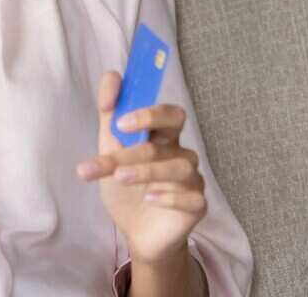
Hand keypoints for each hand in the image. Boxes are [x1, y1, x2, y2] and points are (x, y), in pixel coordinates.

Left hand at [76, 70, 206, 263]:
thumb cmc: (125, 188)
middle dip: (147, 128)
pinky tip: (148, 198)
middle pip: (176, 128)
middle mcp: (180, 153)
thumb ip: (110, 116)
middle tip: (119, 136)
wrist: (136, 232)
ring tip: (120, 177)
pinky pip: (190, 196)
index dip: (147, 111)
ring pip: (176, 166)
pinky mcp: (197, 205)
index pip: (167, 112)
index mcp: (162, 137)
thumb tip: (111, 75)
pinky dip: (168, 196)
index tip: (120, 119)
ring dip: (145, 169)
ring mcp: (191, 179)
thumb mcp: (110, 151)